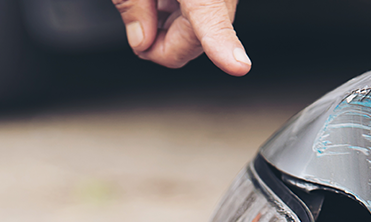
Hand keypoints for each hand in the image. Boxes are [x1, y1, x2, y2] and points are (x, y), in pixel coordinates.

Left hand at [113, 0, 250, 74]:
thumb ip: (132, 6)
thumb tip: (142, 41)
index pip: (211, 20)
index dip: (224, 45)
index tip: (238, 65)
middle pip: (196, 41)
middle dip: (164, 43)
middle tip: (140, 28)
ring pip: (200, 35)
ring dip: (171, 30)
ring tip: (152, 3)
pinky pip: (203, 19)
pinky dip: (179, 17)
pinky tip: (165, 1)